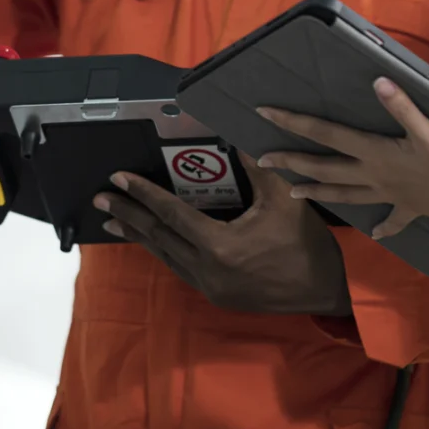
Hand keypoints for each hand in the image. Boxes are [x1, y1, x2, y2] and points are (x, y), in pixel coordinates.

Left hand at [93, 154, 350, 314]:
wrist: (327, 290)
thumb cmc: (307, 244)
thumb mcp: (284, 199)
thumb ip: (256, 166)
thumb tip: (234, 133)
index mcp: (221, 247)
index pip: (172, 214)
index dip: (143, 194)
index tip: (118, 179)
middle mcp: (209, 270)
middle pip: (159, 237)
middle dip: (129, 215)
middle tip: (101, 198)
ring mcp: (211, 286)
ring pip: (166, 256)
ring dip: (140, 235)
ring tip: (114, 218)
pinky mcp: (218, 294)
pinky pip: (180, 267)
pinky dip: (162, 250)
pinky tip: (152, 240)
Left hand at [256, 78, 428, 245]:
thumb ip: (403, 108)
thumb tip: (378, 82)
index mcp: (376, 154)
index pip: (327, 133)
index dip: (295, 121)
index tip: (266, 113)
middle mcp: (376, 176)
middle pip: (325, 168)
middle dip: (292, 161)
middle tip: (262, 159)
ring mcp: (392, 196)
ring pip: (346, 194)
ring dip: (320, 191)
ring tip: (295, 192)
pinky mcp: (412, 209)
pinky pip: (393, 219)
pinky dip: (384, 225)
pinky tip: (377, 231)